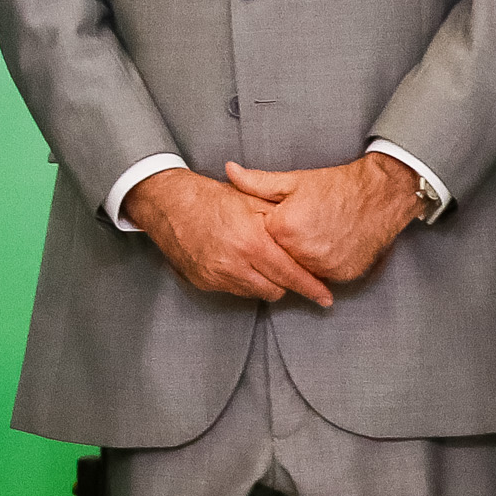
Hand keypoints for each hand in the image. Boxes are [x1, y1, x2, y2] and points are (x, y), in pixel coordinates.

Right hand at [123, 168, 330, 306]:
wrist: (169, 204)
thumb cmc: (212, 198)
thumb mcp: (253, 200)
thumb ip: (283, 220)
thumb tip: (311, 240)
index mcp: (252, 242)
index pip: (290, 274)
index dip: (311, 287)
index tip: (326, 297)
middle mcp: (234, 265)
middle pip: (276, 290)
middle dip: (288, 284)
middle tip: (295, 274)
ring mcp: (217, 277)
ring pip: (255, 293)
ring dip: (265, 283)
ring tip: (264, 264)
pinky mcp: (204, 282)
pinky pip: (234, 290)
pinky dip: (243, 281)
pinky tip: (241, 264)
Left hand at [223, 153, 416, 287]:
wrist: (381, 194)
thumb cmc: (336, 186)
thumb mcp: (294, 181)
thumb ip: (257, 182)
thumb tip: (229, 170)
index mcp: (284, 228)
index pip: (260, 241)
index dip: (267, 231)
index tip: (275, 223)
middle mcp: (303, 252)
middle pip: (279, 259)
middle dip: (282, 248)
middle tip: (300, 230)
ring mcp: (325, 266)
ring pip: (301, 270)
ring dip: (302, 259)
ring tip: (314, 237)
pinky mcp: (343, 274)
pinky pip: (324, 276)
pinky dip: (323, 266)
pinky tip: (328, 247)